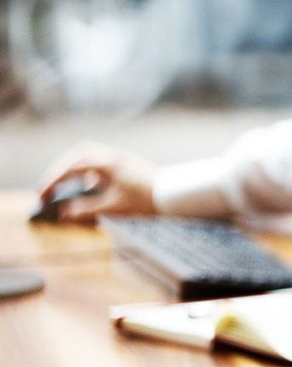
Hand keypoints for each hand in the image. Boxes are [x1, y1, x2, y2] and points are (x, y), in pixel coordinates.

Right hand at [37, 141, 156, 222]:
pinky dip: (87, 170)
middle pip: (78, 154)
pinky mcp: (125, 162)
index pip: (73, 166)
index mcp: (108, 163)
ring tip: (62, 186)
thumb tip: (64, 212)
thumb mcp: (114, 208)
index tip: (42, 194)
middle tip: (48, 187)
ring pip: (89, 154)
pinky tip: (86, 186)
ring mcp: (120, 157)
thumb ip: (87, 209)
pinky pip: (100, 161)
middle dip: (60, 170)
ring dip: (73, 168)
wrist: (175, 193)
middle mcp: (113, 155)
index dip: (54, 179)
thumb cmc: (147, 199)